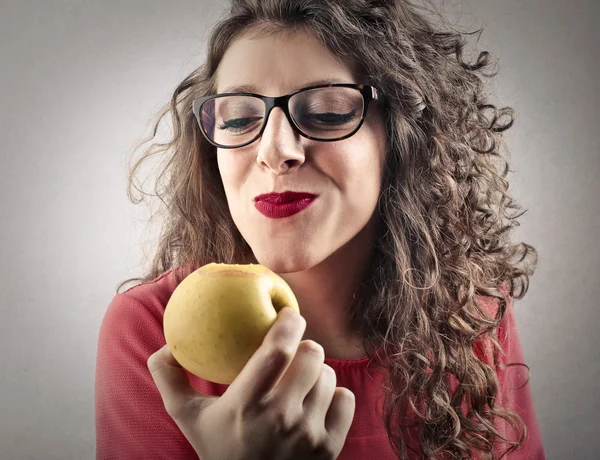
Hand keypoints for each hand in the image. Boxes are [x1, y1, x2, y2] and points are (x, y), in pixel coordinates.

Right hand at [147, 306, 355, 459]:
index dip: (289, 323)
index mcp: (246, 404)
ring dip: (316, 372)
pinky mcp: (330, 447)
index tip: (288, 314)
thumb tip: (165, 346)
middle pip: (312, 355)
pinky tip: (316, 402)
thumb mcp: (188, 418)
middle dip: (305, 345)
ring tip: (300, 382)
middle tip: (295, 350)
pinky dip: (334, 396)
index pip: (278, 349)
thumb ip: (170, 379)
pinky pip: (345, 399)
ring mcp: (308, 434)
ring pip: (328, 376)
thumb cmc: (219, 449)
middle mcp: (281, 418)